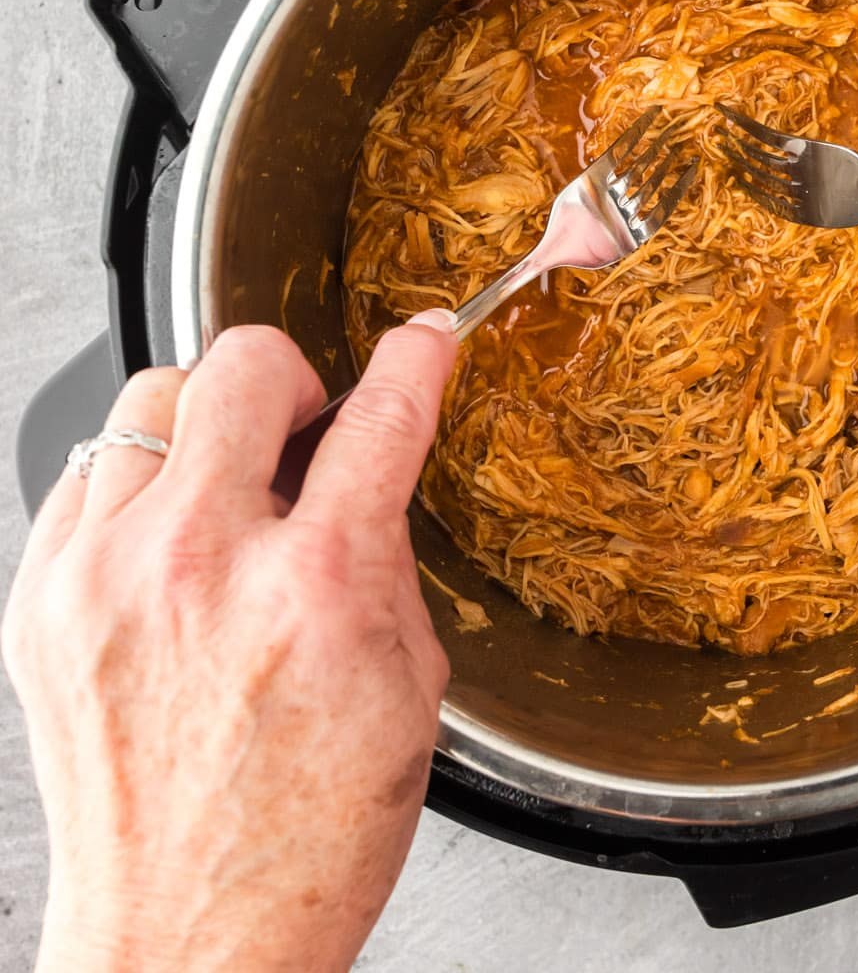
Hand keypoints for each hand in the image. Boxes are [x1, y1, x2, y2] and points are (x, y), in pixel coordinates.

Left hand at [3, 312, 457, 972]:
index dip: (416, 357)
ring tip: (232, 486)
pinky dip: (142, 481)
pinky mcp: (40, 604)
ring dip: (211, 426)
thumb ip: (384, 558)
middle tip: (309, 421)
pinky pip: (88, 472)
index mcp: (317, 589)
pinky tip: (172, 534)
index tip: (425, 338)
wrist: (183, 945)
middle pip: (244, 364)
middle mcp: (201, 565)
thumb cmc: (304, 839)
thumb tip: (367, 471)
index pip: (380, 414)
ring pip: (153, 397)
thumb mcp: (407, 688)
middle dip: (297, 374)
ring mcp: (103, 579)